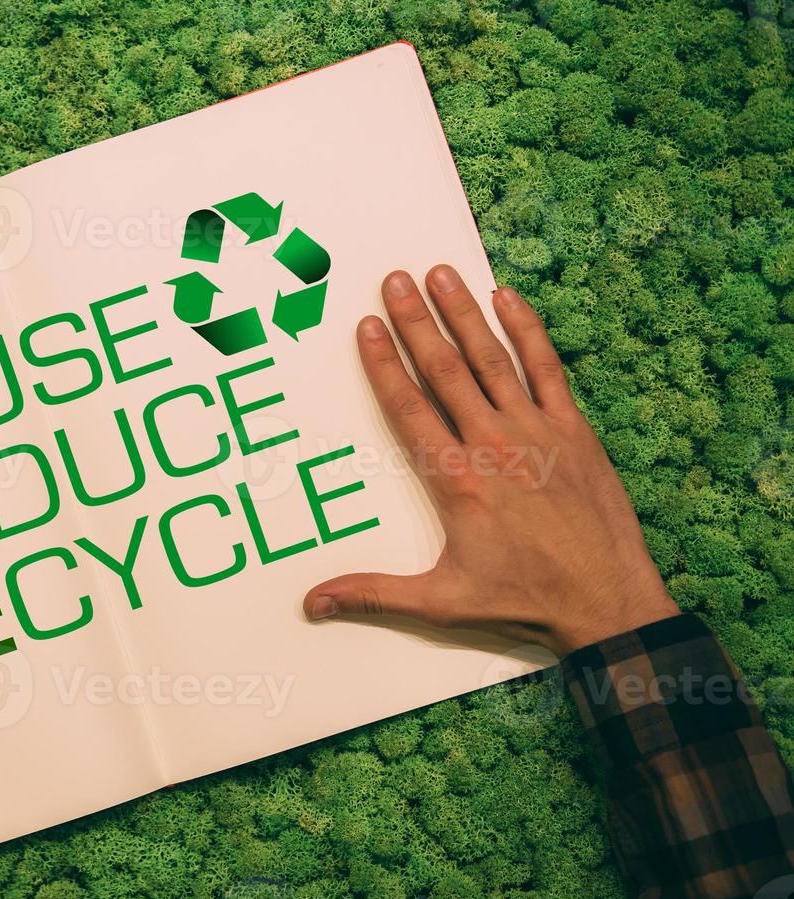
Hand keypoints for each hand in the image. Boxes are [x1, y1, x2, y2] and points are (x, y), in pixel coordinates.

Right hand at [305, 265, 677, 654]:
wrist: (606, 603)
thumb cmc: (524, 601)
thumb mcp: (441, 602)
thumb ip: (373, 594)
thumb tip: (312, 603)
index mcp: (456, 480)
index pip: (408, 407)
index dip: (384, 363)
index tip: (368, 325)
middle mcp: (493, 444)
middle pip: (445, 369)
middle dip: (417, 321)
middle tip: (395, 279)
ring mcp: (536, 431)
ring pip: (491, 360)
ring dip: (464, 314)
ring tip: (440, 274)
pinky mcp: (573, 430)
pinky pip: (546, 369)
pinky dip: (528, 331)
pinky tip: (509, 299)